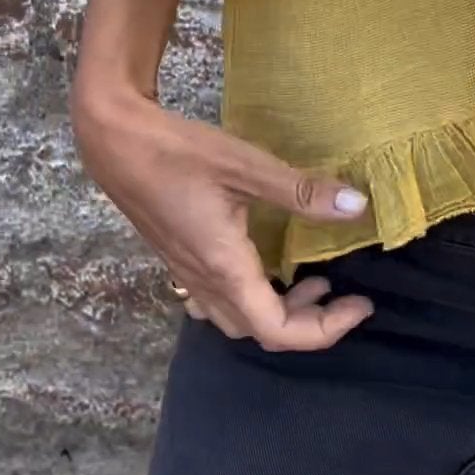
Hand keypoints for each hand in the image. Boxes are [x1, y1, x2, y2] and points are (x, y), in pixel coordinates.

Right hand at [73, 84, 373, 350]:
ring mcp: (187, 273)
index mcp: (225, 268)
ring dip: (280, 311)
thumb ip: (302, 192)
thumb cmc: (177, 153)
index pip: (278, 331)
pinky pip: (219, 300)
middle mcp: (204, 282)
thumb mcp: (246, 167)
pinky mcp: (179, 259)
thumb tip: (358, 207)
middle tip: (342, 292)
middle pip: (260, 332)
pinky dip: (253, 296)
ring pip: (238, 319)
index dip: (325, 329)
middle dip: (308, 323)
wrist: (114, 143)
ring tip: (312, 281)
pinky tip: (265, 267)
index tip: (361, 304)